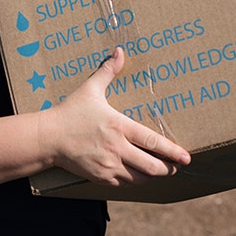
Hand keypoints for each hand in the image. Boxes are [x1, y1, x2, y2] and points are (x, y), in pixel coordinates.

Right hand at [39, 47, 189, 186]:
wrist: (48, 138)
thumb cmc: (70, 112)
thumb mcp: (90, 89)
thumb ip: (107, 71)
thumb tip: (119, 51)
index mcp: (119, 127)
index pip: (153, 142)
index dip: (172, 152)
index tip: (186, 157)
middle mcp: (117, 149)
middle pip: (153, 166)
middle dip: (168, 168)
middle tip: (175, 166)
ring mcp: (109, 165)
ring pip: (141, 178)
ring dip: (152, 176)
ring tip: (159, 171)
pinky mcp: (101, 177)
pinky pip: (125, 183)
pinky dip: (134, 180)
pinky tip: (137, 174)